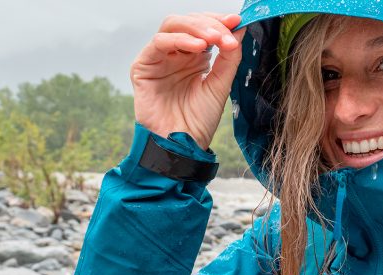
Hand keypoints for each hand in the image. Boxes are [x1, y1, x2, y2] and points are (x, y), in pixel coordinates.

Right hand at [131, 13, 246, 149]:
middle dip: (210, 24)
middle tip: (227, 33)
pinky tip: (197, 47)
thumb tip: (240, 26)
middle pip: (188, 22)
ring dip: (196, 28)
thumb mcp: (221, 84)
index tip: (238, 21)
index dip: (219, 21)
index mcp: (193, 57)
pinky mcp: (142, 67)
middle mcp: (175, 54)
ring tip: (215, 39)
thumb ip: (230, 56)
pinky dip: (179, 40)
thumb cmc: (198, 121)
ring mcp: (158, 59)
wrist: (182, 146)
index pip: (204, 27)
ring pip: (172, 25)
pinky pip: (158, 43)